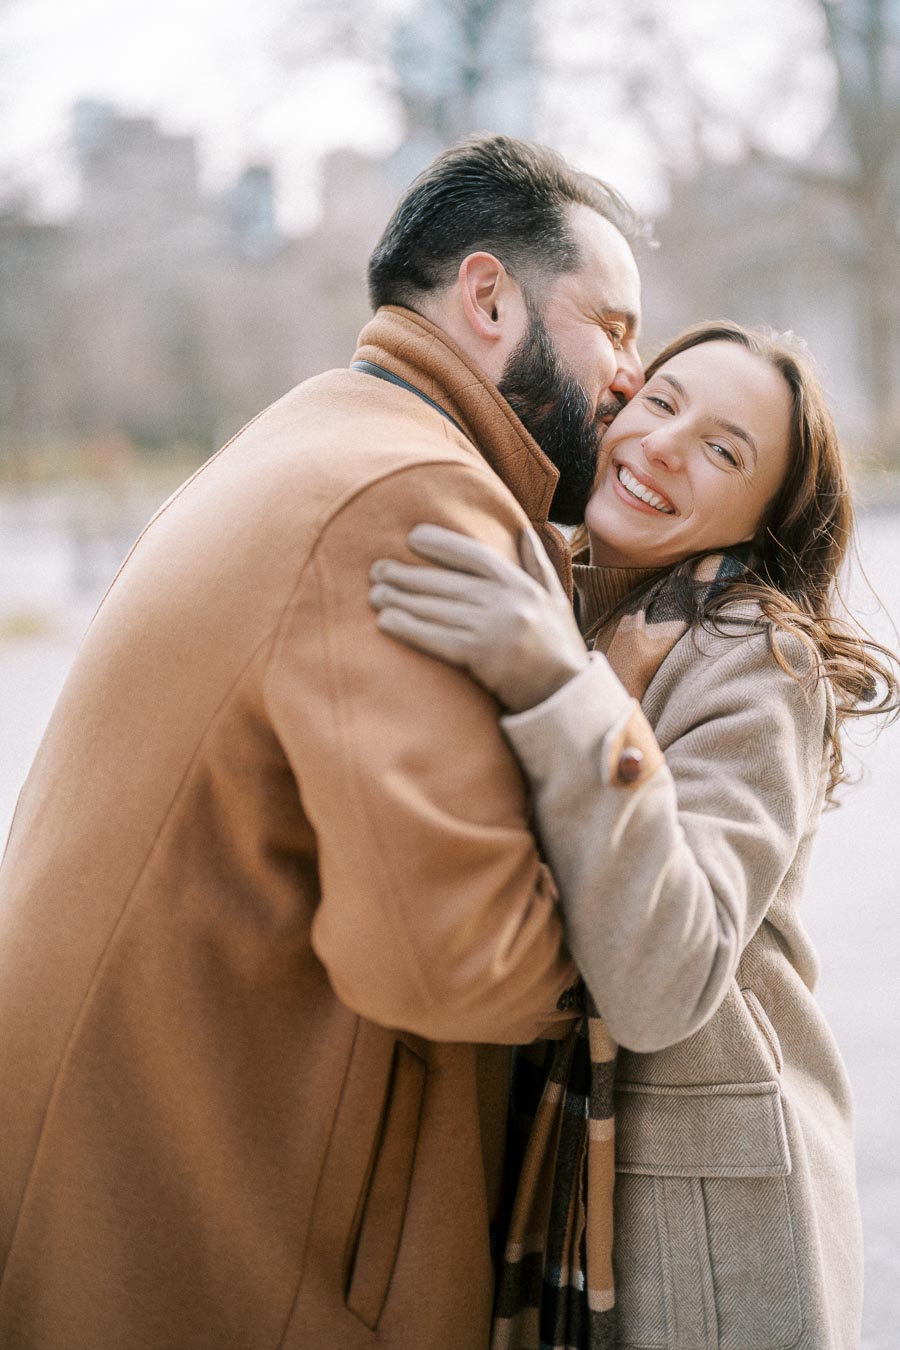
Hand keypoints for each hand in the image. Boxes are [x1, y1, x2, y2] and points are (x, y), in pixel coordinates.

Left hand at [369, 523, 589, 712]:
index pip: (474, 555)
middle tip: (377, 570)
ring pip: (436, 608)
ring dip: (400, 600)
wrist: (566, 695)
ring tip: (374, 595)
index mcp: (521, 584)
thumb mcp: (555, 600)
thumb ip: (537, 565)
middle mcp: (506, 601)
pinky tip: (385, 622)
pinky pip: (436, 638)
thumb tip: (523, 532)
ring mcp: (492, 629)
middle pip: (446, 582)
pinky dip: (408, 628)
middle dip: (407, 575)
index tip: (413, 537)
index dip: (441, 544)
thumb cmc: (559, 646)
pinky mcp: (480, 657)